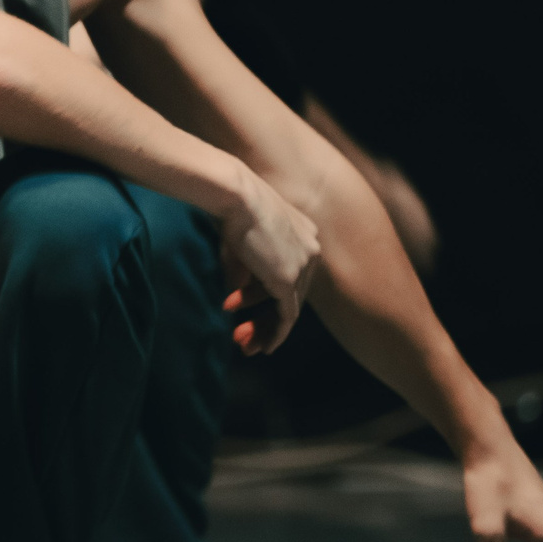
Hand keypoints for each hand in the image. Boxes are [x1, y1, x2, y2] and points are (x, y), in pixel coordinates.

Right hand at [217, 171, 319, 354]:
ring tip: (243, 345)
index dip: (265, 295)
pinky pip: (286, 316)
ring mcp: (303, 265)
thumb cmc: (231, 209)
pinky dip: (275, 333)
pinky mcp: (289, 280)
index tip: (243, 306)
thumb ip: (245, 270)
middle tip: (246, 337)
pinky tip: (263, 347)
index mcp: (304, 233)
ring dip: (263, 329)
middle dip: (266, 318)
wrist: (236, 194)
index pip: (291, 273)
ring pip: (288, 308)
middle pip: (292, 294)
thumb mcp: (242, 241)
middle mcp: (311, 249)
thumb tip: (235, 294)